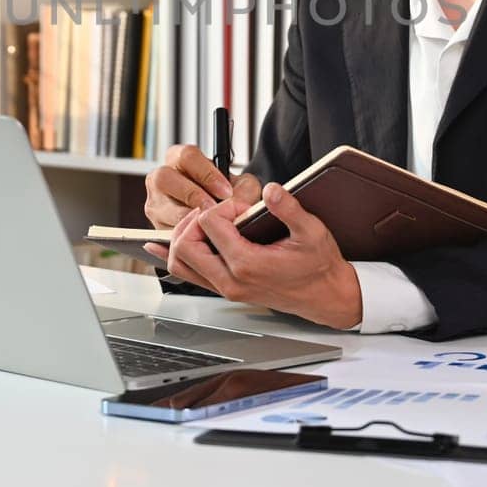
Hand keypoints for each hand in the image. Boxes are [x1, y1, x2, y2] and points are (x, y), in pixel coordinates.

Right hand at [143, 143, 261, 228]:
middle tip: (212, 209)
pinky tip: (202, 240)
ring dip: (188, 218)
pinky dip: (185, 236)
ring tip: (210, 226)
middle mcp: (161, 177)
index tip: (225, 191)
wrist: (221, 216)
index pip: (187, 156)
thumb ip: (243, 189)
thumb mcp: (242, 186)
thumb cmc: (227, 195)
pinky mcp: (156, 226)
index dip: (207, 173)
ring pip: (162, 208)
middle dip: (192, 195)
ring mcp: (155, 202)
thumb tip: (235, 201)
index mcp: (179, 158)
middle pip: (164, 178)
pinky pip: (165, 231)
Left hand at [144, 183, 362, 330]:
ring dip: (182, 238)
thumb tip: (270, 190)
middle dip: (194, 220)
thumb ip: (289, 209)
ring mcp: (226, 288)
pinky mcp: (225, 290)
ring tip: (200, 222)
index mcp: (248, 264)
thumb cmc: (319, 266)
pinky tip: (161, 244)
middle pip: (184, 245)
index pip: (209, 223)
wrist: (325, 296)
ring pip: (179, 263)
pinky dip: (174, 256)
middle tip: (216, 211)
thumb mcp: (311, 231)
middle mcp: (231, 280)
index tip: (242, 206)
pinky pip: (187, 275)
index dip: (223, 205)